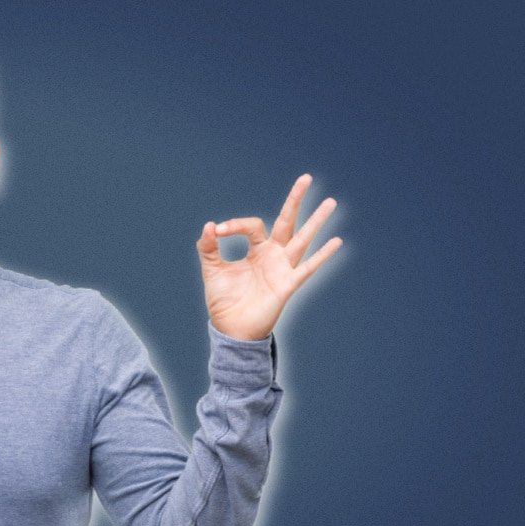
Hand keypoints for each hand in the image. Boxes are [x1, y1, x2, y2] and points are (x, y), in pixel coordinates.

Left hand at [196, 174, 342, 340]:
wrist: (230, 329)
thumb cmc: (224, 300)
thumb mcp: (212, 270)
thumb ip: (208, 248)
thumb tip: (209, 225)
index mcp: (257, 250)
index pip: (253, 226)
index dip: (235, 225)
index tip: (217, 232)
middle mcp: (273, 256)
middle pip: (287, 222)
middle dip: (295, 200)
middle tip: (306, 177)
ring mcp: (283, 269)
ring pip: (302, 240)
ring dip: (316, 221)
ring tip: (331, 202)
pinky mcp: (287, 285)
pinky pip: (307, 268)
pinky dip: (321, 256)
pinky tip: (336, 241)